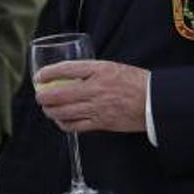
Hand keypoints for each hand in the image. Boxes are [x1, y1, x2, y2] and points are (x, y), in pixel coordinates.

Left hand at [34, 59, 148, 133]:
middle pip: (60, 93)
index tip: (39, 76)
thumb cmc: (135, 82)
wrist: (154, 101)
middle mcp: (96, 88)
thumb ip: (91, 71)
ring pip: (64, 112)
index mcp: (99, 70)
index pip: (67, 69)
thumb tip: (69, 76)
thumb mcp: (112, 67)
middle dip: (44, 97)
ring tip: (47, 109)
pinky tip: (61, 121)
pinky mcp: (101, 123)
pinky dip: (64, 124)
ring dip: (51, 111)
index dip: (49, 73)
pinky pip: (76, 126)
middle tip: (39, 96)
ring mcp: (98, 107)